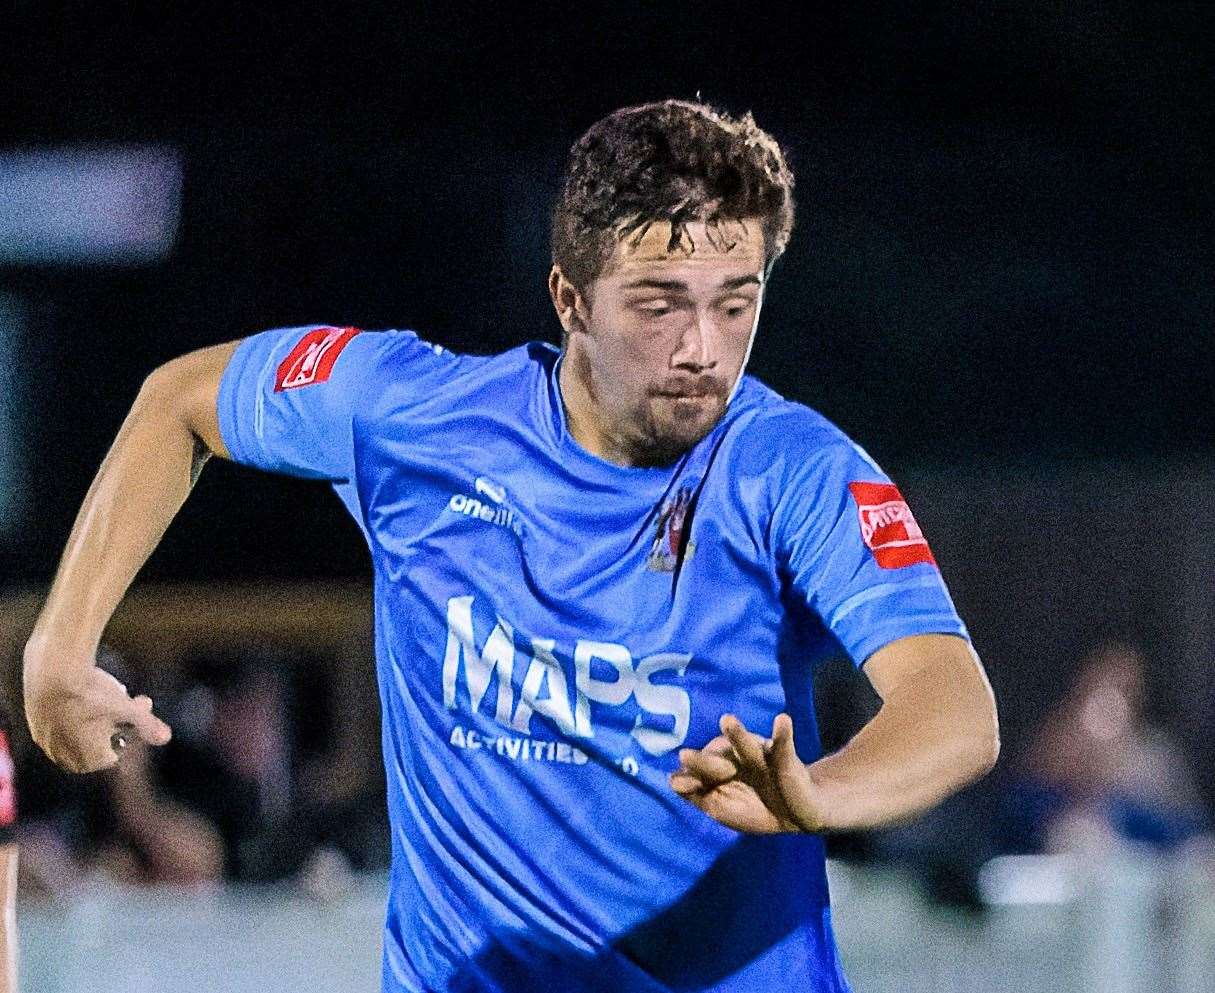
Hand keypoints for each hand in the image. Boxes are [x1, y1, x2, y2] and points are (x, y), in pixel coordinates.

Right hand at [24, 655, 171, 772]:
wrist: (50, 671)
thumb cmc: (92, 694)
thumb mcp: (126, 708)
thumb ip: (146, 725)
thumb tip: (166, 738)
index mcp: (87, 759)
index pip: (114, 755)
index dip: (130, 733)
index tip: (138, 713)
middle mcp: (62, 755)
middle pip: (95, 744)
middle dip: (114, 724)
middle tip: (125, 701)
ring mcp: (45, 739)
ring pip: (76, 733)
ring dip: (94, 717)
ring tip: (106, 691)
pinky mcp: (33, 721)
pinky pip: (58, 722)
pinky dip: (73, 711)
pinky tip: (82, 688)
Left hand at [669, 713, 826, 833]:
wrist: (798, 814)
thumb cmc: (757, 809)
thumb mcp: (724, 808)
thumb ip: (699, 795)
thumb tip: (672, 780)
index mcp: (719, 772)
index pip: (699, 771)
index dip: (690, 775)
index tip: (677, 781)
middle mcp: (735, 759)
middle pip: (717, 759)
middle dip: (702, 760)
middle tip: (684, 755)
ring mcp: (759, 756)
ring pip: (745, 746)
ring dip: (737, 734)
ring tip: (727, 720)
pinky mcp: (784, 756)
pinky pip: (783, 743)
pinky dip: (783, 732)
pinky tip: (782, 720)